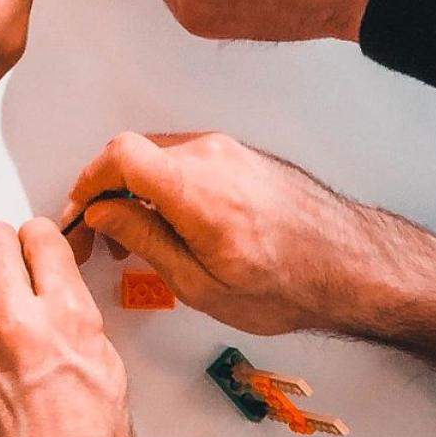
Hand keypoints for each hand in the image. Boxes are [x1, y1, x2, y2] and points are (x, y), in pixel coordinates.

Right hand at [62, 132, 435, 382]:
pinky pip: (189, 160)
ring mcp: (231, 151)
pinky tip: (174, 225)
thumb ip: (145, 240)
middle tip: (103, 236)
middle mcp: (211, 155)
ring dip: (139, 190)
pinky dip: (168, 186)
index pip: (118, 155)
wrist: (355, 268)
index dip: (88, 181)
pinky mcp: (244, 157)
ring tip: (139, 238)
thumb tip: (103, 215)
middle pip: (136, 153)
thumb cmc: (289, 285)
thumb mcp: (200, 283)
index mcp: (194, 186)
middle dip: (109, 191)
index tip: (80, 211)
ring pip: (162, 156)